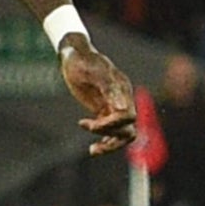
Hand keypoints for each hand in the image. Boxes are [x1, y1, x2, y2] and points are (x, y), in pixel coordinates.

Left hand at [60, 39, 135, 154]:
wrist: (75, 55)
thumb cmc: (81, 62)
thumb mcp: (90, 73)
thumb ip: (107, 89)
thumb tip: (122, 109)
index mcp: (121, 90)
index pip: (127, 116)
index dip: (111, 125)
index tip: (88, 125)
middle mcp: (122, 100)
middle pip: (129, 129)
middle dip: (112, 139)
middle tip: (92, 144)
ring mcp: (115, 105)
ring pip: (124, 133)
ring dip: (111, 144)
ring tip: (93, 150)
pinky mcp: (105, 110)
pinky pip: (112, 130)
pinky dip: (105, 139)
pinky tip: (92, 145)